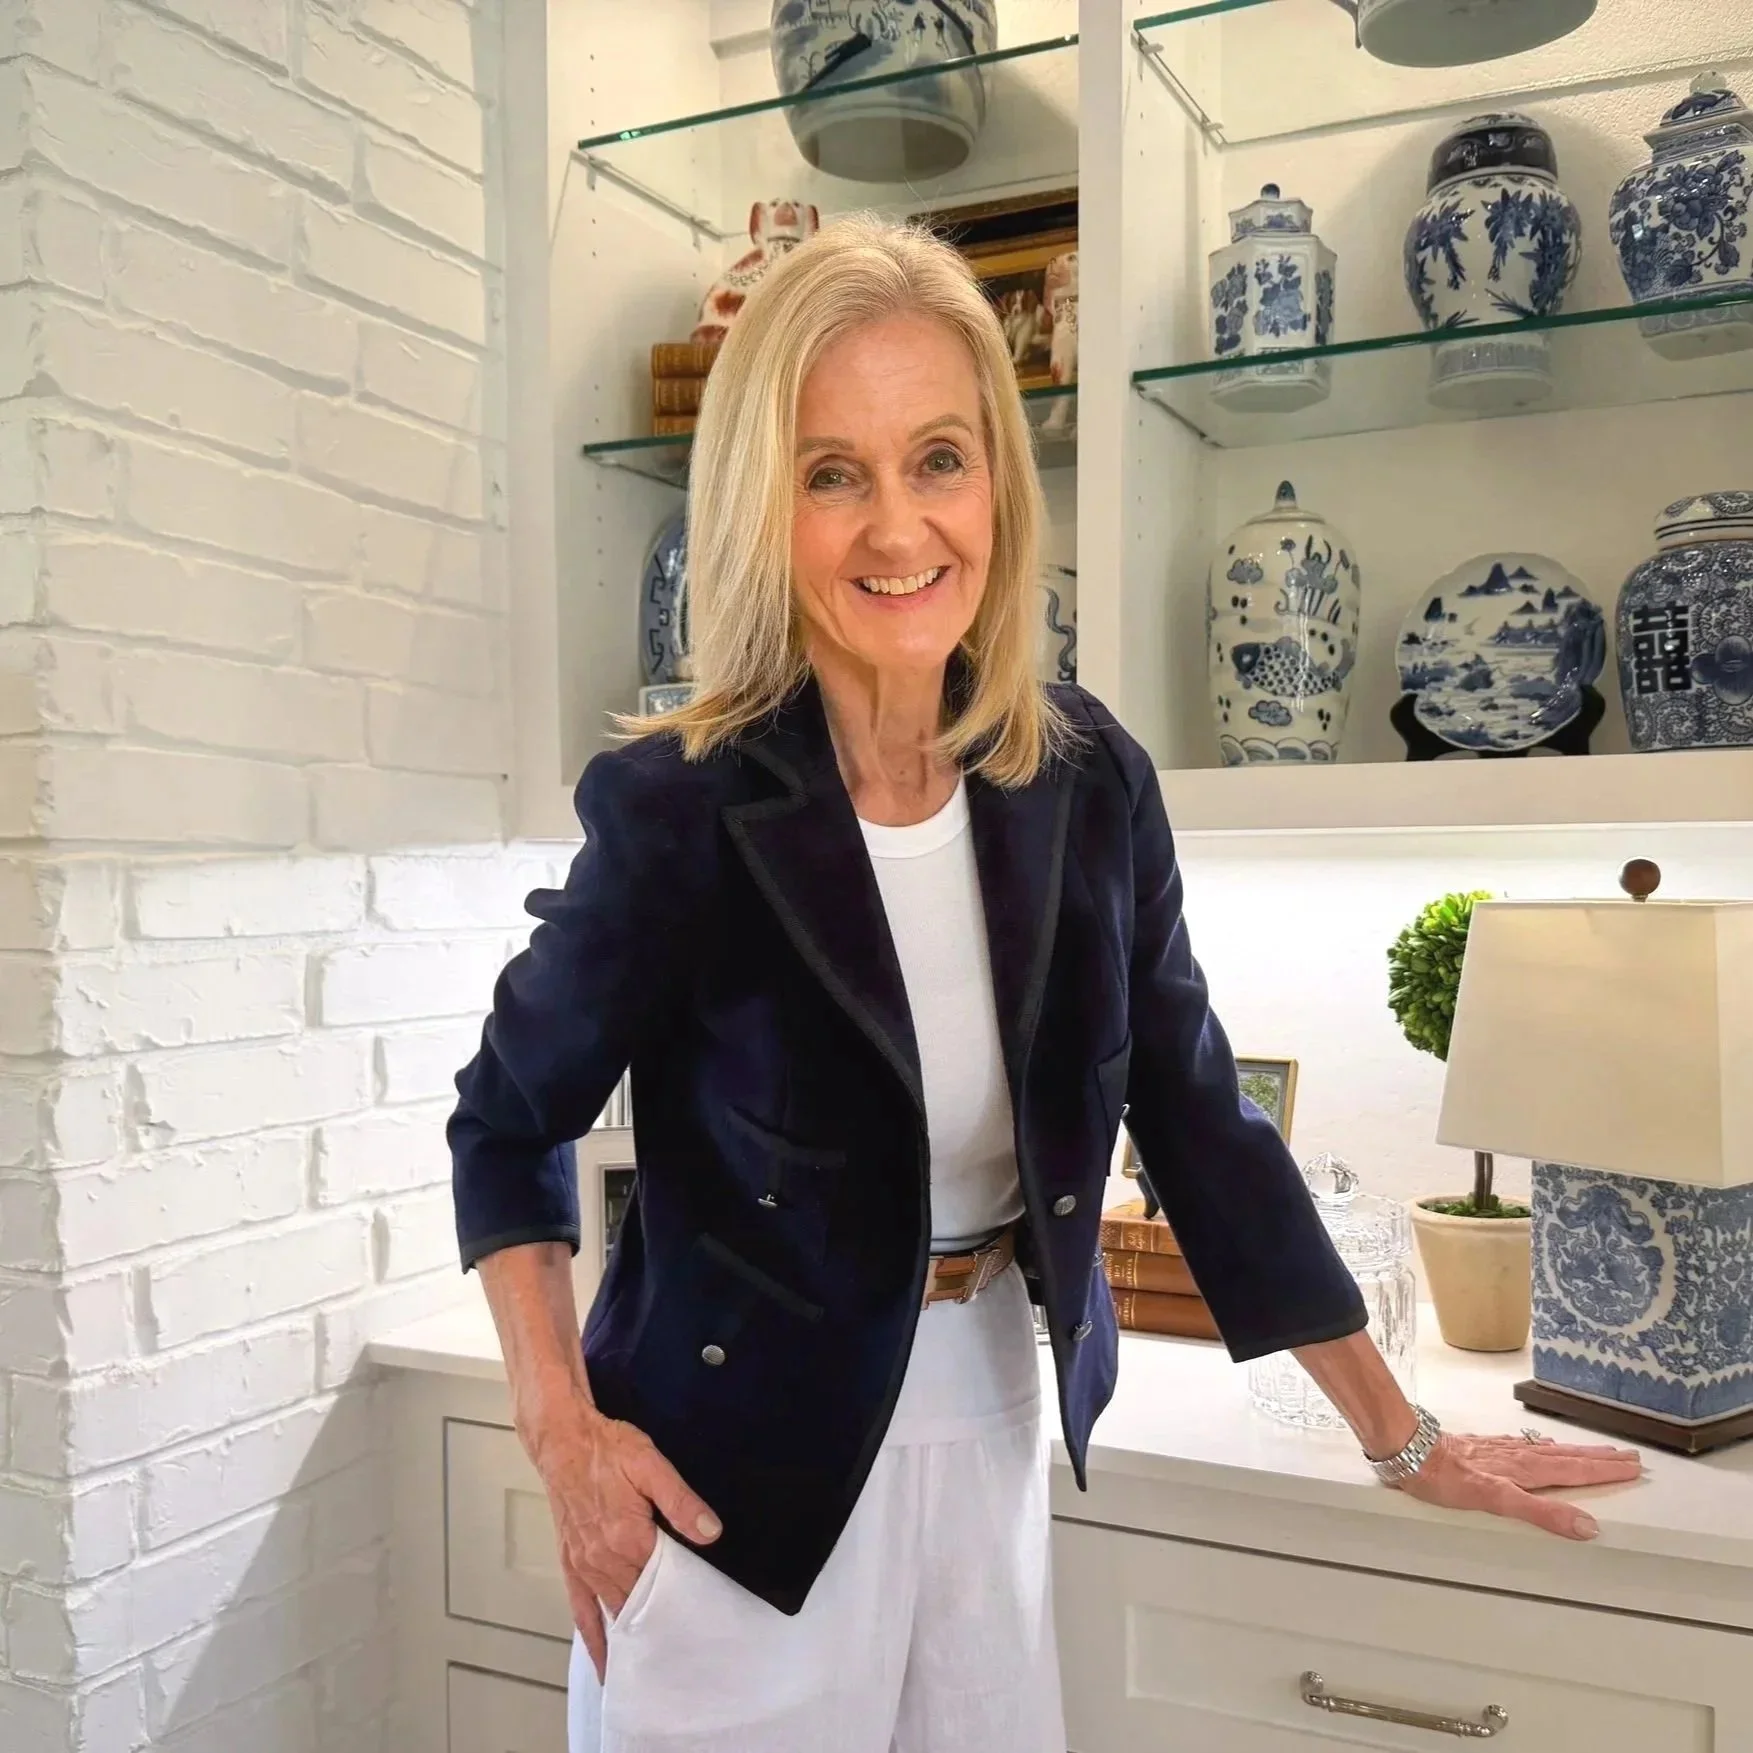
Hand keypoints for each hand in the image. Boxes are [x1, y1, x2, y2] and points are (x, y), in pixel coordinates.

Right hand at [526, 1390, 720, 1681]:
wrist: (562, 1440)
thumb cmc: (607, 1449)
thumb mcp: (651, 1464)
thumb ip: (681, 1501)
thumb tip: (711, 1532)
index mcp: (628, 1537)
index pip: (665, 1582)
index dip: (686, 1600)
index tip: (706, 1619)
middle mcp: (603, 1559)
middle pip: (641, 1603)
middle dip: (664, 1624)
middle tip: (691, 1648)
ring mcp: (585, 1566)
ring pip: (615, 1611)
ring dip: (635, 1635)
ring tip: (659, 1662)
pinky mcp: (571, 1564)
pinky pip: (581, 1611)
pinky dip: (595, 1639)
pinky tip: (607, 1661)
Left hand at [1395, 1430, 1641, 1538]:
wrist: (1410, 1451)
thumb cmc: (1447, 1479)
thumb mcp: (1496, 1500)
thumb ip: (1541, 1514)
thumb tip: (1586, 1525)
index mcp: (1526, 1470)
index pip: (1576, 1471)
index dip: (1605, 1472)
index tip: (1634, 1467)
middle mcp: (1518, 1456)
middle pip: (1569, 1458)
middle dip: (1600, 1459)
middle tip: (1631, 1456)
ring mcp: (1502, 1450)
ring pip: (1550, 1450)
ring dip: (1578, 1452)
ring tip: (1600, 1451)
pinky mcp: (1485, 1448)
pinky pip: (1527, 1446)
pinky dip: (1545, 1447)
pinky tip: (1544, 1445)